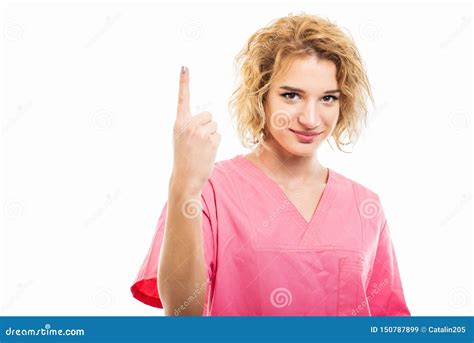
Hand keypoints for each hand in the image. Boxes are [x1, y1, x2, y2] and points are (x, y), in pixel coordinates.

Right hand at [170, 66, 220, 193]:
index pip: (182, 99)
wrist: (185, 178)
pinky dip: (215, 144)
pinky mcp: (211, 139)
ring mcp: (199, 132)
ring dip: (211, 136)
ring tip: (201, 149)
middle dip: (207, 127)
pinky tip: (206, 152)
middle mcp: (188, 124)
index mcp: (179, 123)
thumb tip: (209, 119)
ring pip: (215, 126)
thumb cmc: (184, 159)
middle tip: (198, 143)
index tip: (184, 66)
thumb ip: (190, 126)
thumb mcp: (181, 139)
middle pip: (208, 116)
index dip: (184, 82)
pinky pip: (219, 135)